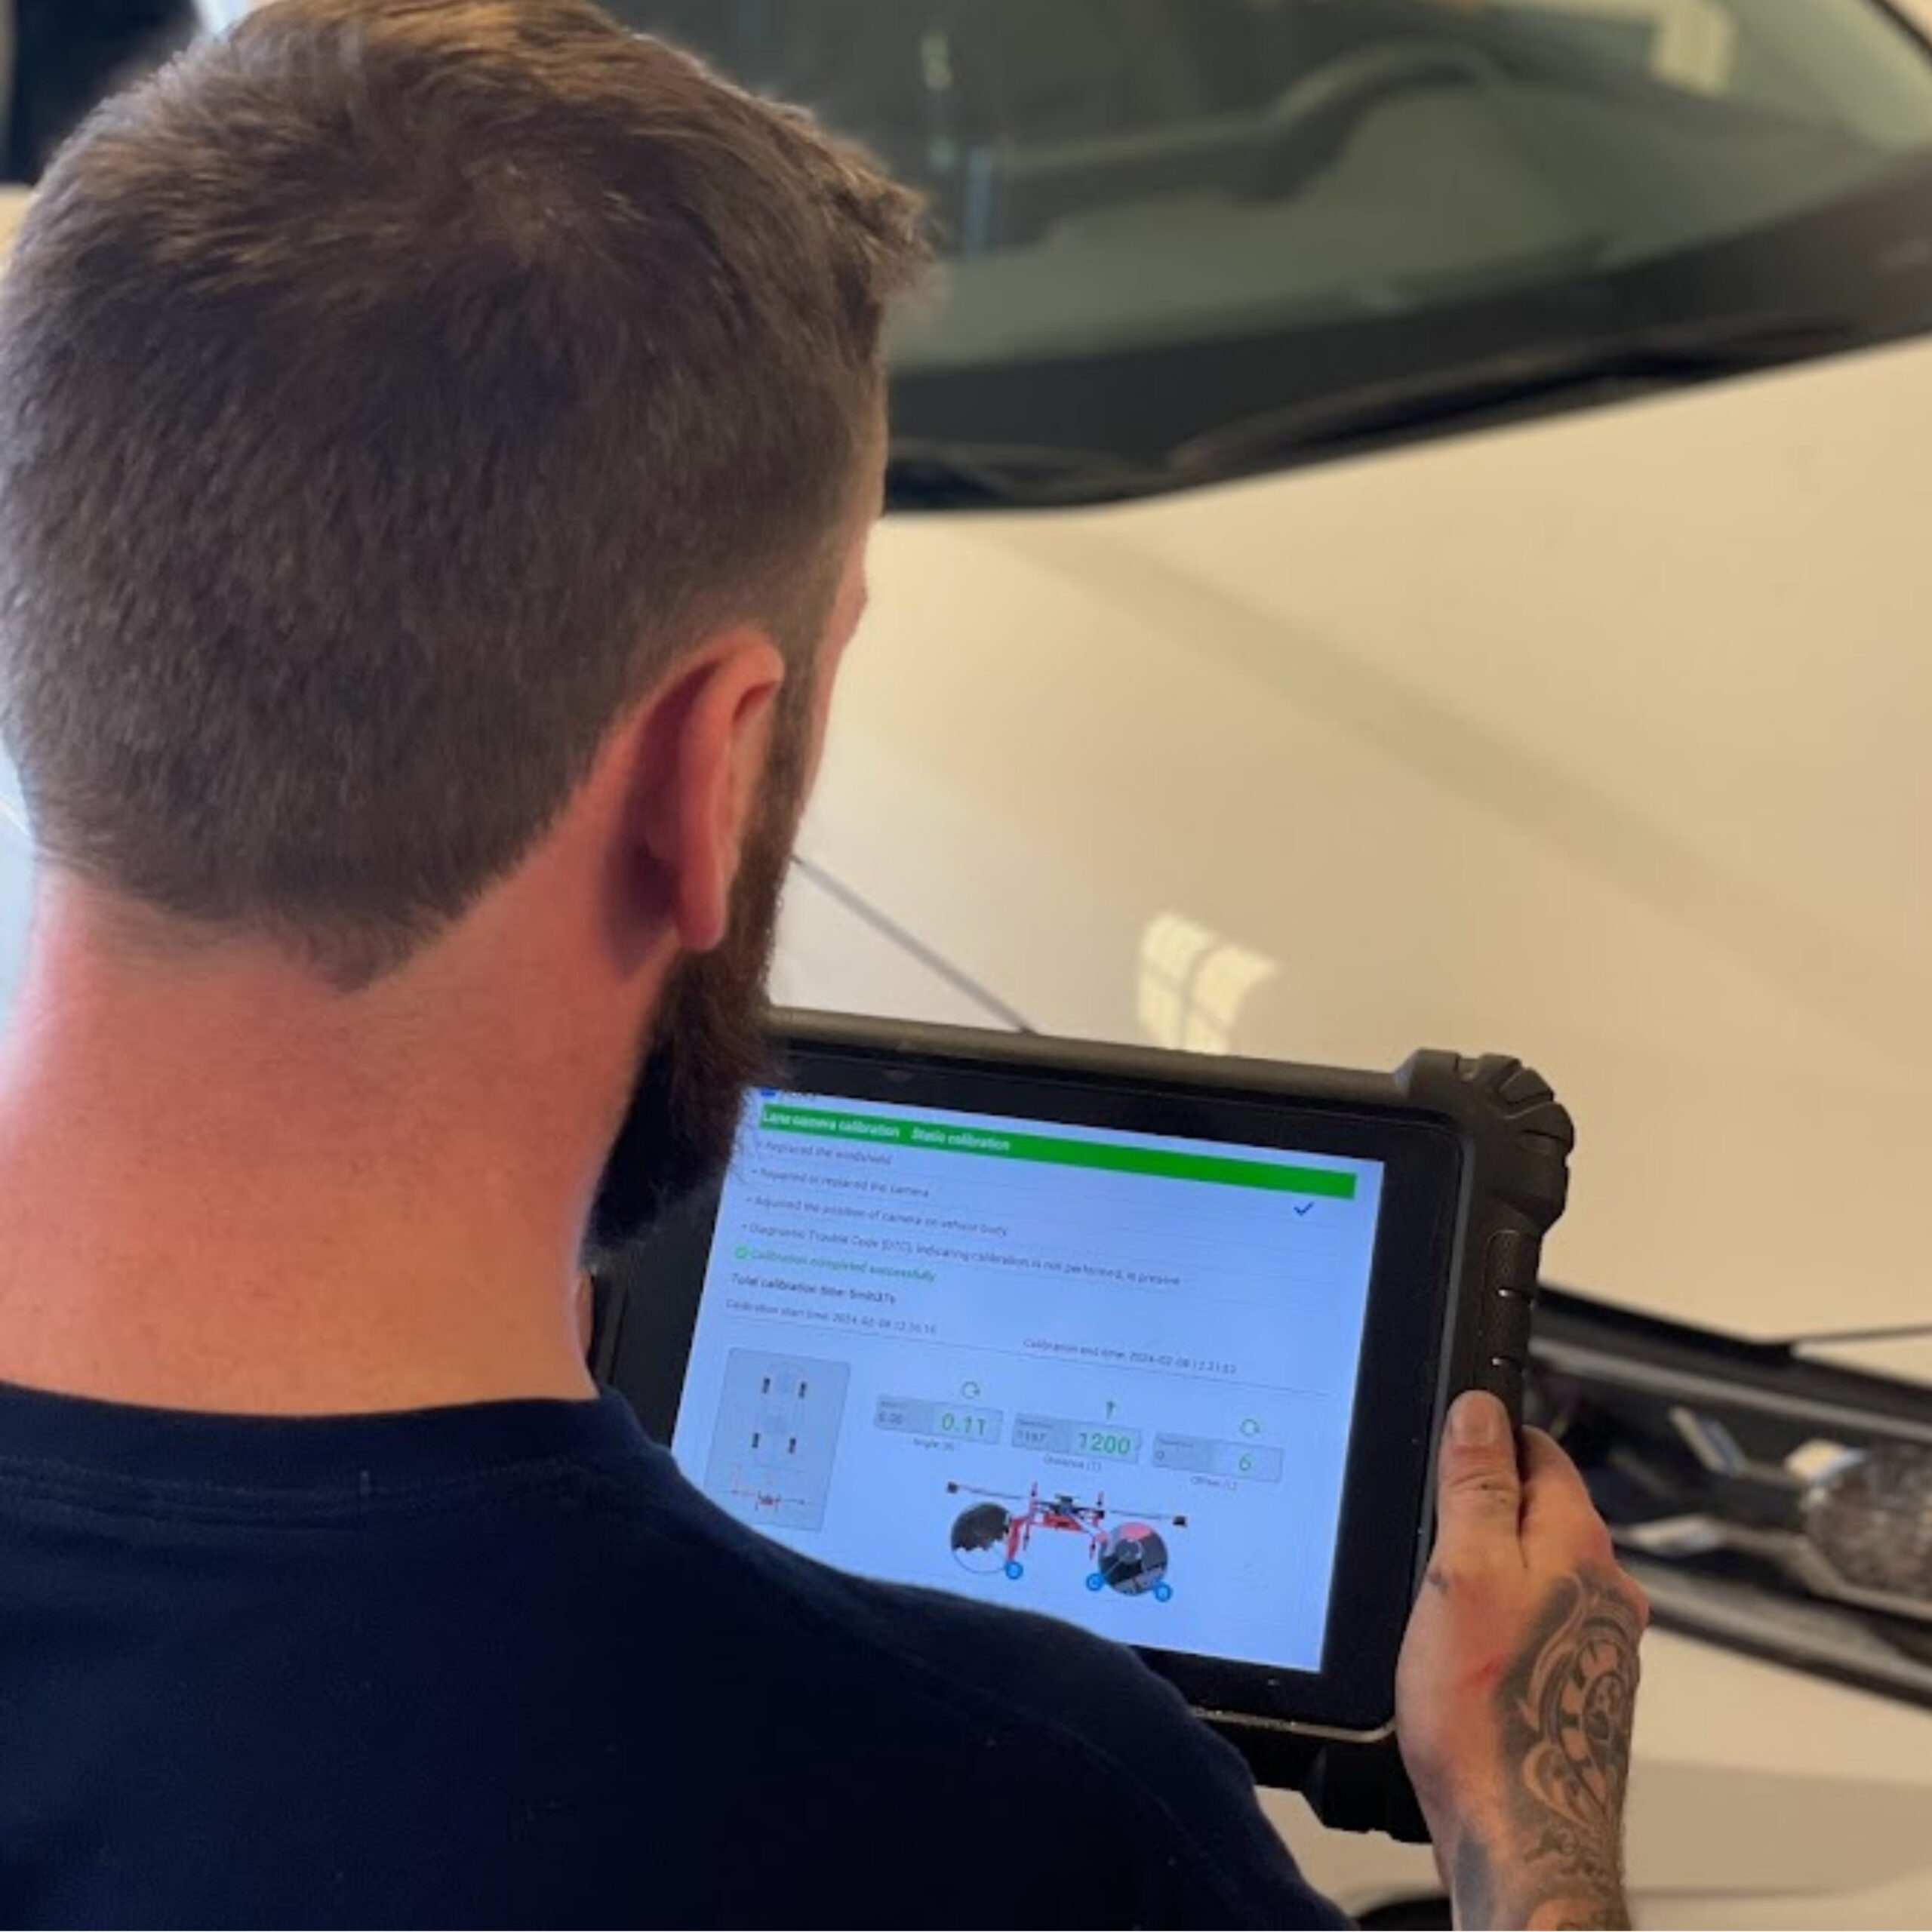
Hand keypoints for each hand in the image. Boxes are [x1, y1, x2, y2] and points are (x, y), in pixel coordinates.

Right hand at [1396, 1392, 1649, 1930]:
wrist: (1523, 1837)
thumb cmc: (1492, 1714)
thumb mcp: (1461, 1571)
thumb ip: (1477, 1485)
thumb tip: (1482, 1411)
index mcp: (1580, 1545)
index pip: (1542, 1453)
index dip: (1492, 1437)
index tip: (1452, 1439)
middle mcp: (1606, 1592)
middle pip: (1542, 1514)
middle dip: (1486, 1511)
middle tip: (1426, 1525)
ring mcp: (1598, 1646)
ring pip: (1539, 1576)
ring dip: (1492, 1575)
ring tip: (1437, 1599)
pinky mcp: (1579, 1693)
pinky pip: (1537, 1631)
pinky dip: (1500, 1629)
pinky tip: (1462, 1658)